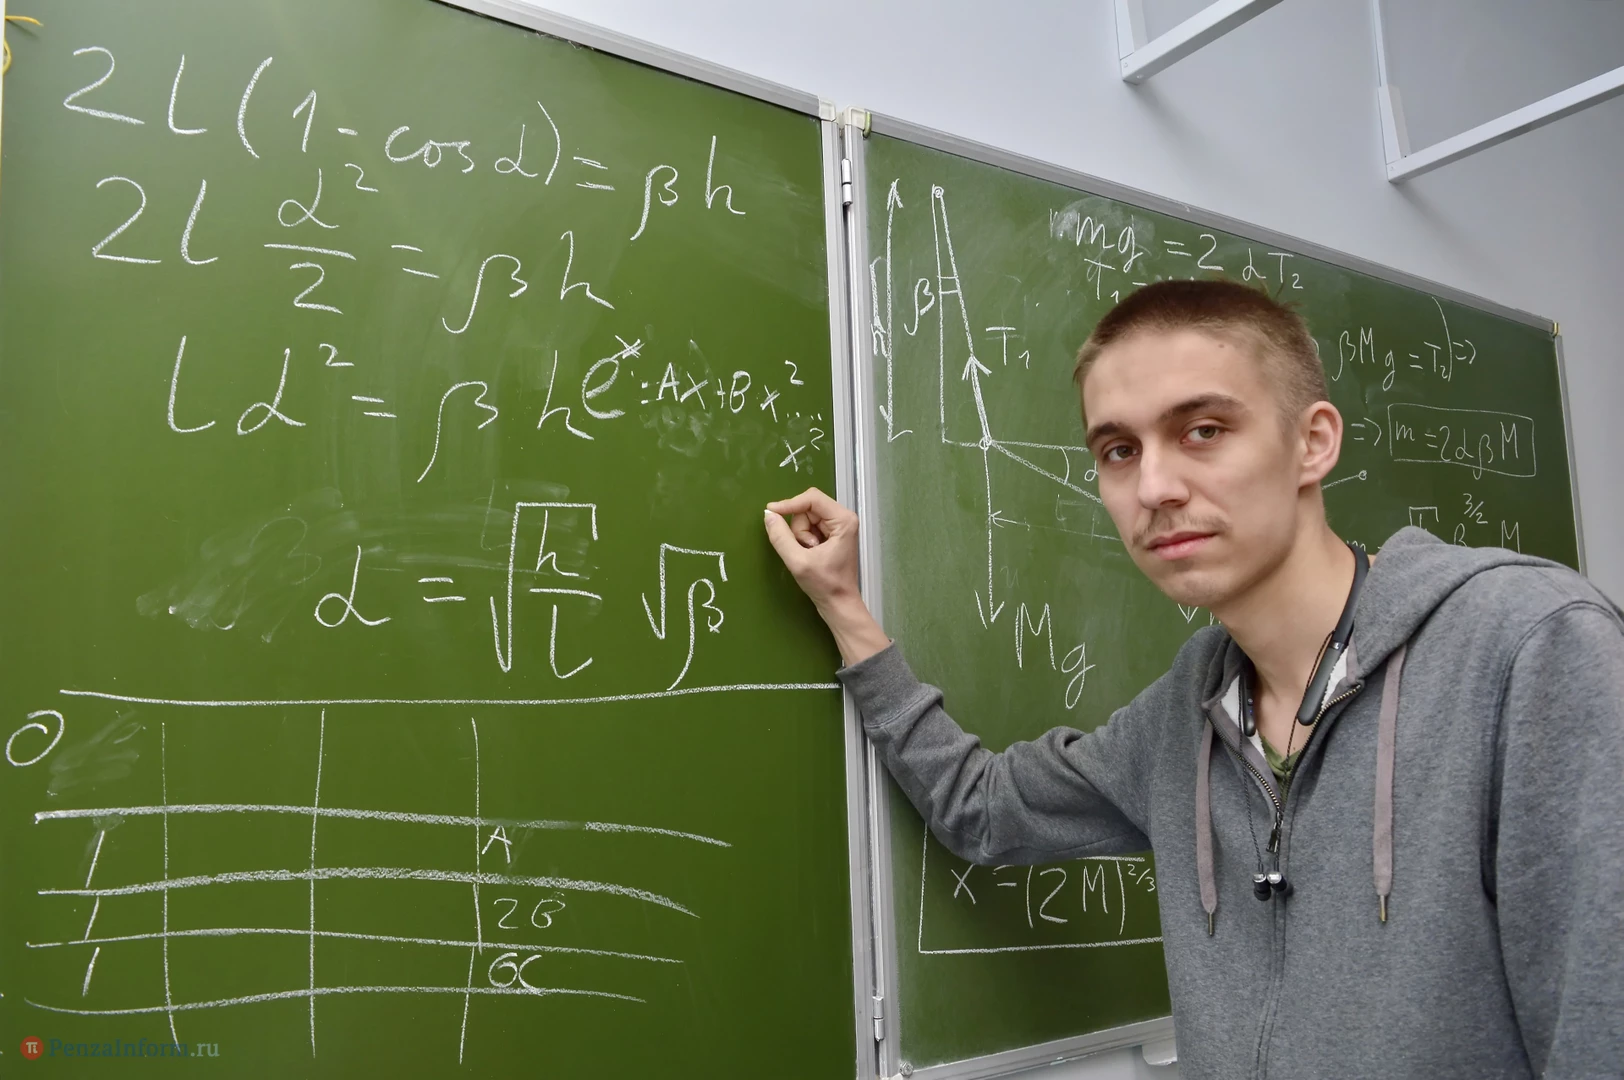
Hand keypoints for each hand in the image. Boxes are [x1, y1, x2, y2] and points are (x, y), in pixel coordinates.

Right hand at [763, 487, 889, 664]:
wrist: (839, 605)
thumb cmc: (824, 585)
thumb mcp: (798, 562)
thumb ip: (781, 537)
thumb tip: (768, 515)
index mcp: (843, 520)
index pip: (811, 498)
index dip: (789, 504)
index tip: (771, 513)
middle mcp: (843, 518)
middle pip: (807, 508)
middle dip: (798, 528)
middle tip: (804, 550)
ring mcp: (838, 526)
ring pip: (805, 518)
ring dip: (800, 536)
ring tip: (809, 555)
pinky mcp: (831, 535)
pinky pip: (808, 528)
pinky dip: (803, 540)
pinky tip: (810, 555)